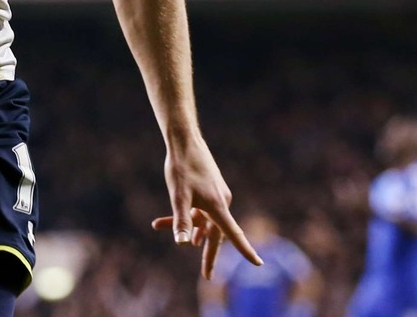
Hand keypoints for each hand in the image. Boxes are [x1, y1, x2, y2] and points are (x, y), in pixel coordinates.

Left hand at [151, 134, 260, 278]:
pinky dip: (187, 214)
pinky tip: (168, 218)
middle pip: (216, 234)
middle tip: (207, 276)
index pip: (234, 234)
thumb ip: (180, 220)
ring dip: (186, 225)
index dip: (246, 251)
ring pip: (202, 219)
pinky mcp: (210, 190)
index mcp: (217, 206)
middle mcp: (221, 202)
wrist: (184, 141)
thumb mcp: (178, 196)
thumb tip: (183, 244)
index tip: (259, 264)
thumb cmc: (181, 167)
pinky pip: (200, 209)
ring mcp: (216, 196)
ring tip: (157, 224)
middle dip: (207, 253)